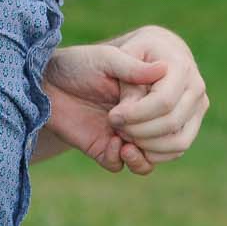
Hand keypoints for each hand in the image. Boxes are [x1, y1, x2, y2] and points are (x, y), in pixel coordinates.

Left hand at [45, 31, 207, 172]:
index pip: (172, 103)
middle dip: (144, 128)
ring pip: (170, 150)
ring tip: (119, 134)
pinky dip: (133, 160)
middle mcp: (167, 105)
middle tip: (114, 117)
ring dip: (144, 146)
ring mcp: (151, 128)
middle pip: (174, 128)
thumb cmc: (83, 63)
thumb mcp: (104, 58)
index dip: (147, 111)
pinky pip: (146, 167)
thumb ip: (131, 67)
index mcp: (167, 79)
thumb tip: (163, 69)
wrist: (52, 84)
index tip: (118, 109)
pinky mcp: (130, 149)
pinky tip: (114, 143)